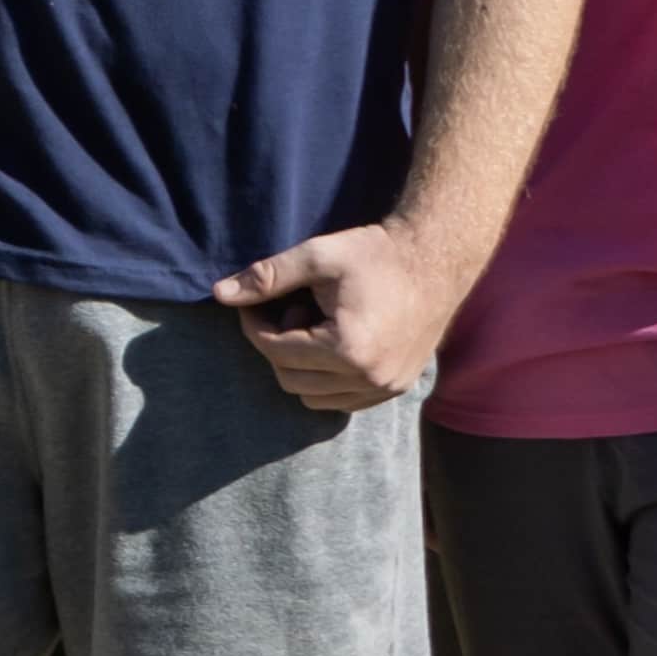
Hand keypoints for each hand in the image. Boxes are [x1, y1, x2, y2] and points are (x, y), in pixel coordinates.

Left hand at [212, 216, 461, 414]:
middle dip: (277, 345)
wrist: (437, 260)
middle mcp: (369, 378)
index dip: (254, 326)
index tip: (252, 304)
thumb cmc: (377, 254)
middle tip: (290, 310)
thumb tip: (219, 294)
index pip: (275, 351)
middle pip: (289, 379)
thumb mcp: (318, 256)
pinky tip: (332, 343)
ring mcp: (386, 388)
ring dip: (300, 366)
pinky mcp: (396, 389)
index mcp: (348, 349)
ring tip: (316, 325)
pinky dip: (325, 380)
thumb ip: (267, 277)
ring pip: (312, 397)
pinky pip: (341, 401)